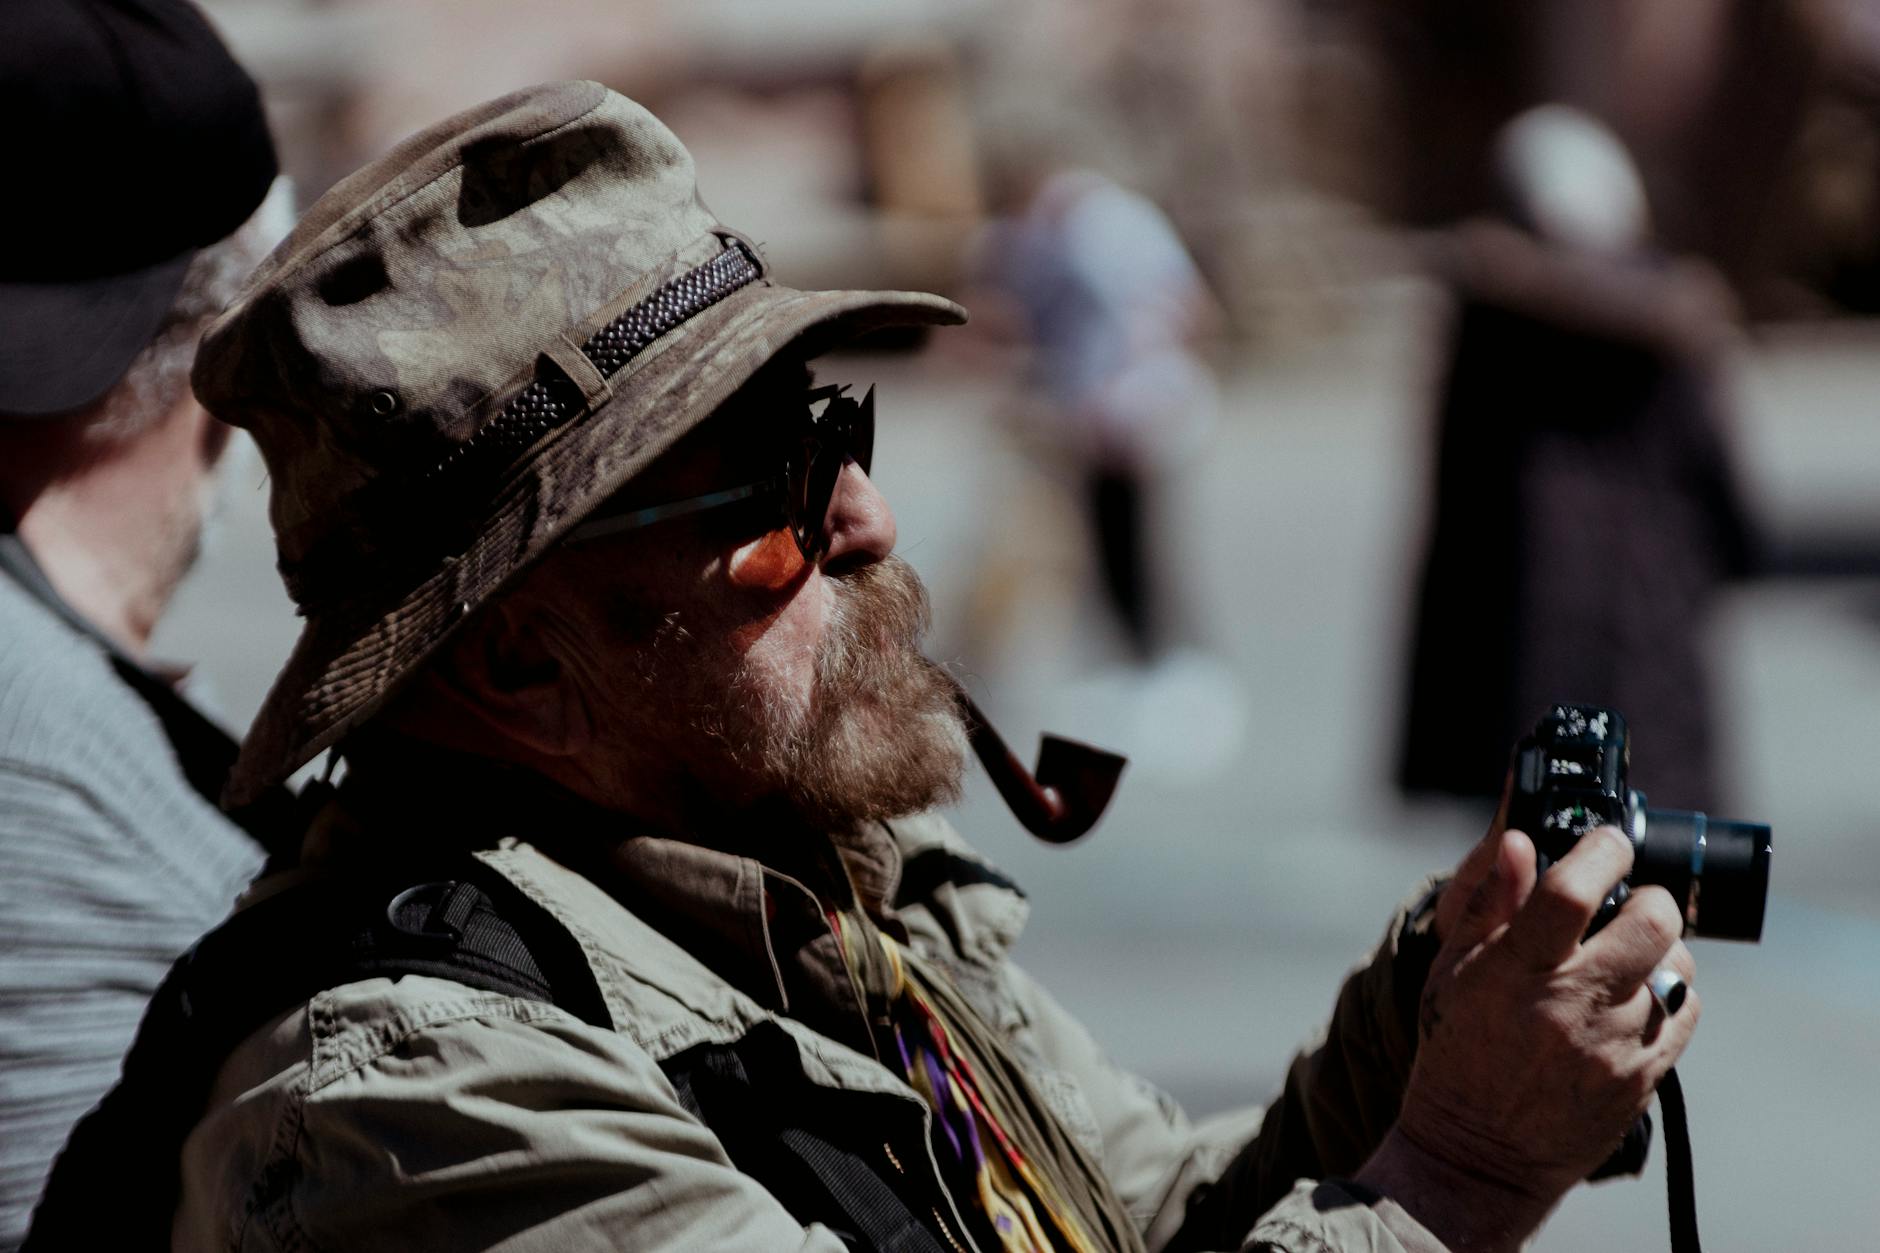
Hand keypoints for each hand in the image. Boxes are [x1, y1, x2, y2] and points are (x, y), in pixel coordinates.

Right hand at [1360, 823, 1699, 1250]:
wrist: (1479, 1155)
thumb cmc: (1458, 1050)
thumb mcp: (1453, 972)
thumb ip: (1491, 903)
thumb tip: (1519, 841)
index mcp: (1515, 973)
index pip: (1571, 892)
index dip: (1600, 851)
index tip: (1607, 841)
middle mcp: (1570, 1006)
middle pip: (1651, 922)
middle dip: (1648, 897)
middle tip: (1628, 900)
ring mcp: (1614, 1046)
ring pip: (1677, 965)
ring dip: (1659, 948)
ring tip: (1627, 955)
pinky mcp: (1643, 1078)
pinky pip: (1684, 1011)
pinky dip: (1669, 992)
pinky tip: (1636, 996)